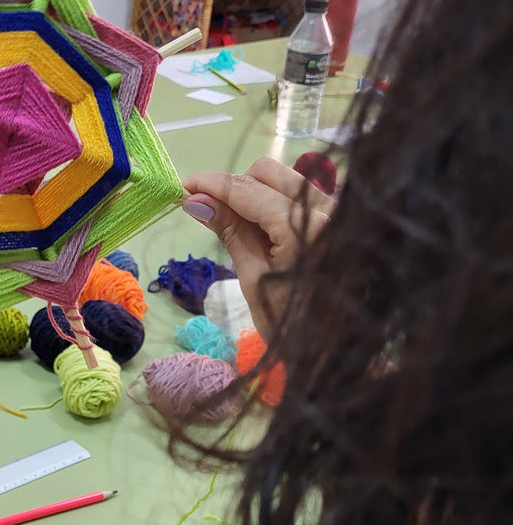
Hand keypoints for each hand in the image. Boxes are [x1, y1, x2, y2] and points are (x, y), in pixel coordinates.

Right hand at [182, 156, 335, 338]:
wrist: (337, 352)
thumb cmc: (290, 325)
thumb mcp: (252, 278)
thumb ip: (228, 231)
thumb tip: (195, 201)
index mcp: (303, 226)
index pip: (247, 189)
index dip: (211, 184)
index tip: (183, 186)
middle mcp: (326, 208)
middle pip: (268, 172)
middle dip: (234, 185)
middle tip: (210, 211)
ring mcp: (338, 211)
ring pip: (287, 178)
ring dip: (256, 191)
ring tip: (237, 223)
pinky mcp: (341, 219)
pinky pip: (303, 194)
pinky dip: (277, 201)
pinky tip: (264, 227)